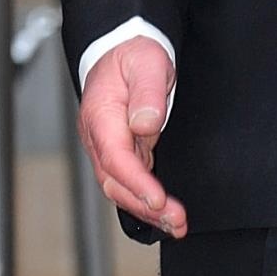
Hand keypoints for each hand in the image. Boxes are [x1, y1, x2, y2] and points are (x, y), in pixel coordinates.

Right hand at [79, 38, 186, 237]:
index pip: (115, 158)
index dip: (137, 182)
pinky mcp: (122, 152)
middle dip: (145, 206)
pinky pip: (131, 182)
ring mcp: (109, 147)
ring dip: (147, 209)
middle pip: (115, 182)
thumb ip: (147, 92)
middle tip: (177, 221)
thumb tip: (145, 124)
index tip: (159, 198)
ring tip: (176, 225)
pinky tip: (166, 214)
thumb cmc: (134, 54)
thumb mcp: (147, 62)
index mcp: (101, 116)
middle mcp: (100, 137)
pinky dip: (146, 200)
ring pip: (121, 188)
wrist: (121, 49)